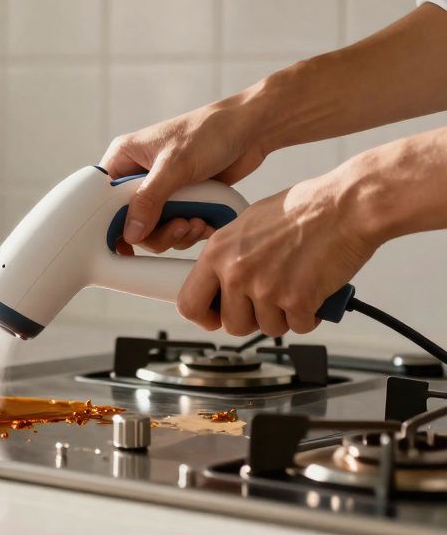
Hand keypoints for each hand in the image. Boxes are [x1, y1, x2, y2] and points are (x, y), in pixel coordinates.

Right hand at [101, 100, 267, 253]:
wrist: (250, 130)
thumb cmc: (209, 132)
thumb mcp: (175, 165)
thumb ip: (149, 200)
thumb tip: (130, 233)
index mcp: (124, 159)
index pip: (104, 199)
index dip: (113, 224)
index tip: (127, 244)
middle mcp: (138, 176)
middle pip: (131, 222)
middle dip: (157, 231)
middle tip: (179, 227)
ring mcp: (161, 190)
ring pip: (155, 229)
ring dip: (177, 233)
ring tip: (197, 221)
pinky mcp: (182, 200)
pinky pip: (176, 228)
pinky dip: (191, 231)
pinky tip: (206, 220)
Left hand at [177, 171, 375, 335]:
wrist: (345, 206)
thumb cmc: (303, 209)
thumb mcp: (247, 224)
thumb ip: (229, 255)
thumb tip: (220, 281)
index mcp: (218, 252)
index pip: (188, 304)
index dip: (205, 316)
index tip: (218, 316)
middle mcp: (236, 272)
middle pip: (231, 324)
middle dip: (251, 320)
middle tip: (269, 303)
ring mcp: (265, 288)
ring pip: (267, 328)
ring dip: (284, 316)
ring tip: (296, 288)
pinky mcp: (297, 301)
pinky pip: (299, 327)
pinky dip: (310, 316)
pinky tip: (315, 292)